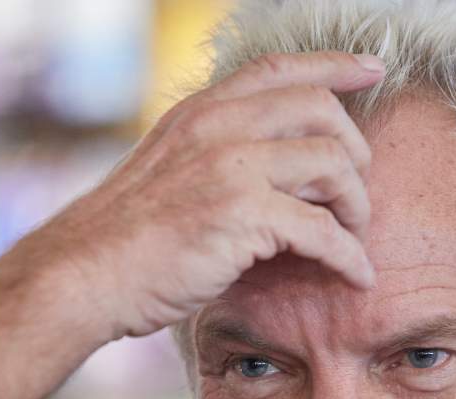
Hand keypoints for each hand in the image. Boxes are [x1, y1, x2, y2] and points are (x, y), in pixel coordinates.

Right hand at [12, 50, 385, 339]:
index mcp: (200, 113)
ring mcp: (231, 168)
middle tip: (355, 194)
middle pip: (321, 111)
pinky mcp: (244, 217)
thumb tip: (266, 162)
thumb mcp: (165, 168)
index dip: (333, 65)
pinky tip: (357, 276)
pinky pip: (324, 230)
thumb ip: (211, 152)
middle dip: (355, 152)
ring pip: (333, 165)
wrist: (83, 274)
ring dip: (357, 205)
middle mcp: (218, 128)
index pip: (279, 69)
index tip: (371, 69)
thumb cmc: (123, 238)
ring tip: (354, 236)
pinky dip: (350, 256)